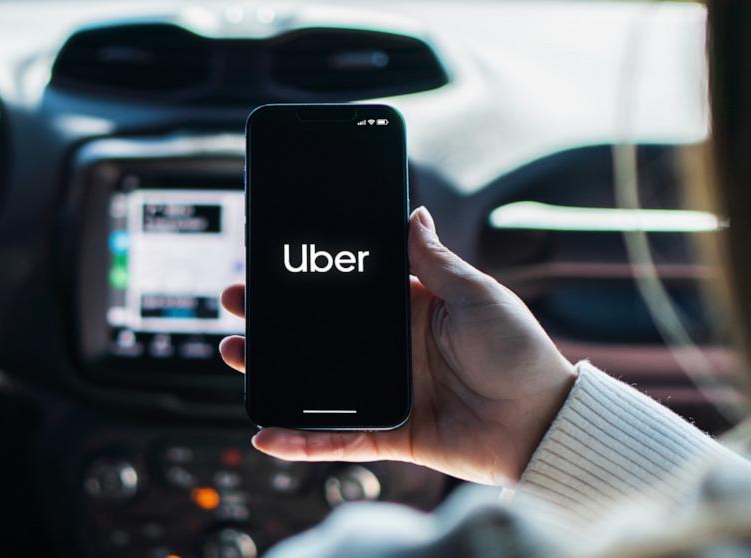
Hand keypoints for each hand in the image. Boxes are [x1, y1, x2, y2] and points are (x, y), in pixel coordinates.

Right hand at [219, 207, 577, 484]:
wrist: (543, 422)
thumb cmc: (519, 352)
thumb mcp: (477, 294)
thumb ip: (435, 260)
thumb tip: (413, 212)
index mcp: (409, 311)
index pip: (345, 292)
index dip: (307, 280)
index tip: (271, 265)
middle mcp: (391, 350)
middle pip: (318, 335)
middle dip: (273, 320)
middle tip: (236, 304)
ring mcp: (386, 392)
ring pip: (315, 384)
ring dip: (272, 372)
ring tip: (233, 353)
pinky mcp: (390, 432)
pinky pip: (338, 439)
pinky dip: (303, 440)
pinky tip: (266, 433)